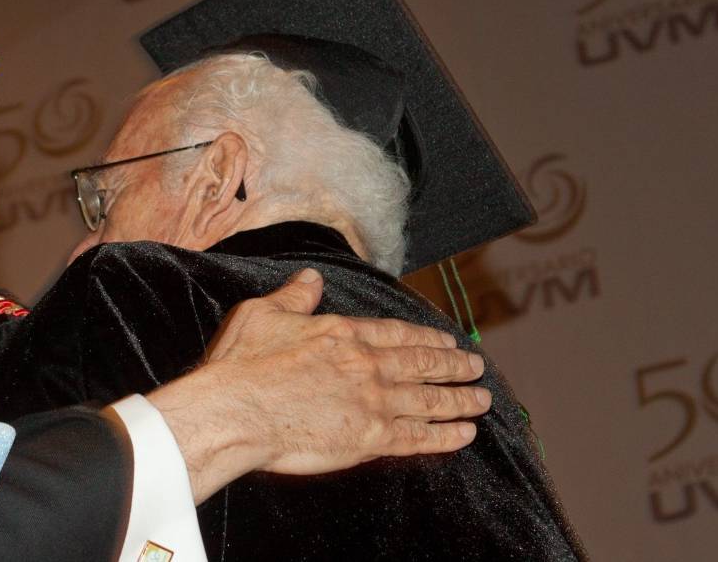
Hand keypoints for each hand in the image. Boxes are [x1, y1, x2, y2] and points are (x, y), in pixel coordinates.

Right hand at [147, 268, 488, 502]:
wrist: (236, 412)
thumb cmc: (242, 364)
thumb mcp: (264, 314)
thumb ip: (295, 297)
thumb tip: (312, 278)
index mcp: (343, 334)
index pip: (396, 333)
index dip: (425, 337)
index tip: (447, 339)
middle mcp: (367, 365)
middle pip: (422, 364)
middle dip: (454, 365)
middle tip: (476, 367)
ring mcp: (373, 402)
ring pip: (429, 400)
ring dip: (459, 400)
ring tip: (481, 400)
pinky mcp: (370, 439)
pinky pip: (419, 438)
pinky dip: (446, 436)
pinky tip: (465, 434)